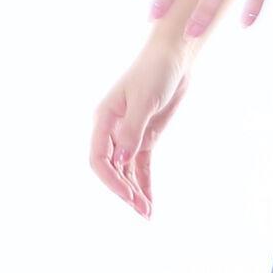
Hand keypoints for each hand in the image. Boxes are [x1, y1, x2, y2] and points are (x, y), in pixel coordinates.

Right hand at [90, 42, 191, 219]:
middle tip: (141, 210)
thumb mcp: (145, 100)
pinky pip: (140, 166)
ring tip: (146, 213)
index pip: (98, 158)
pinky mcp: (145, 138)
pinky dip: (144, 183)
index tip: (127, 194)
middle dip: (124, 191)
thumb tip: (121, 160)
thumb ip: (132, 131)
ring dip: (134, 191)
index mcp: (104, 119)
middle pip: (111, 169)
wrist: (174, 59)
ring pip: (125, 171)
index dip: (110, 180)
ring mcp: (128, 135)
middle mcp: (112, 130)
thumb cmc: (156, 72)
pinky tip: (149, 201)